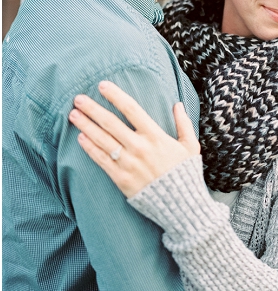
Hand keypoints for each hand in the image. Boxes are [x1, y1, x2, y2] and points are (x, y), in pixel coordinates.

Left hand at [70, 81, 200, 197]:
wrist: (180, 204)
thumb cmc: (186, 173)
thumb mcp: (191, 146)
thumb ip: (183, 123)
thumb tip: (177, 104)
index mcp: (156, 136)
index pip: (132, 109)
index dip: (115, 96)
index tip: (103, 86)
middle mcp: (139, 147)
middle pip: (110, 123)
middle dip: (92, 109)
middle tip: (78, 99)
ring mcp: (128, 163)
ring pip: (102, 139)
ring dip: (85, 126)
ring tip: (73, 115)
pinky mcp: (120, 178)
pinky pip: (101, 160)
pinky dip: (90, 148)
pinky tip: (81, 138)